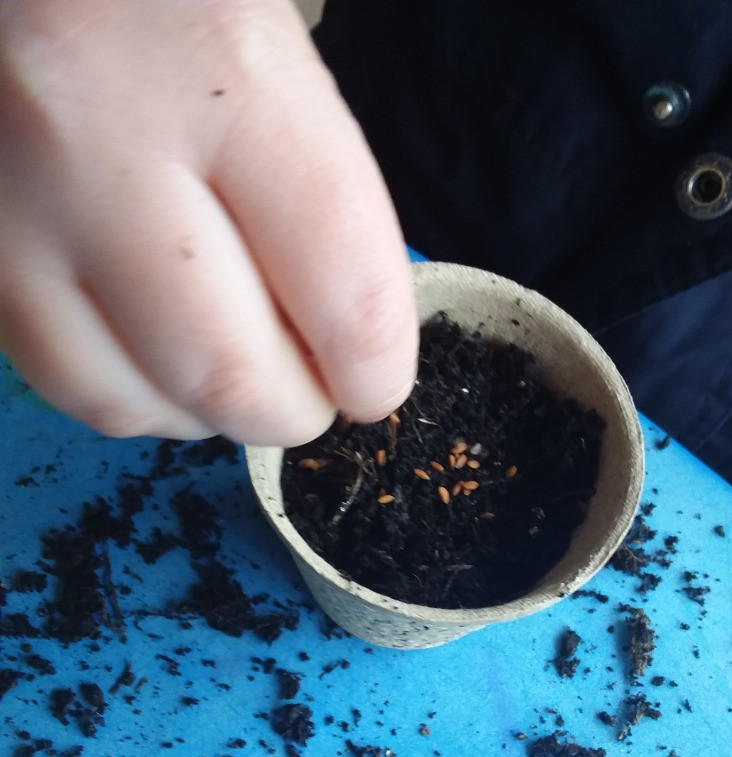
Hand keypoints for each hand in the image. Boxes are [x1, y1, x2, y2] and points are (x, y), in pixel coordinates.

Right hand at [0, 0, 417, 444]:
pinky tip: (161, 355)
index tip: (377, 382)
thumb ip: (316, 192)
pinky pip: (63, 380)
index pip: (339, 285)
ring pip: (134, 402)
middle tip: (313, 389)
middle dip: (294, 410)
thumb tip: (345, 342)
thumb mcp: (269, 48)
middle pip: (228, 374)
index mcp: (220, 71)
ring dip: (210, 414)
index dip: (375, 369)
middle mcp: (98, 146)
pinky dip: (135, 396)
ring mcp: (14, 209)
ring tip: (236, 368)